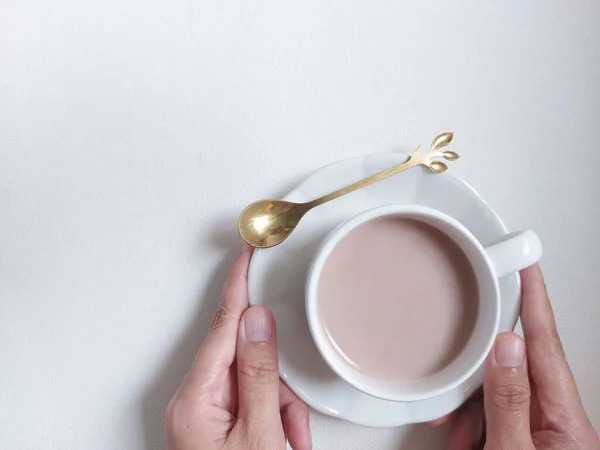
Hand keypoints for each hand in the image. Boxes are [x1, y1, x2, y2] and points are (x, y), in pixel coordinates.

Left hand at [165, 246, 311, 449]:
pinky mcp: (213, 426)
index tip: (247, 254)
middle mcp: (193, 402)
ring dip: (279, 409)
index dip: (238, 285)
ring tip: (289, 438)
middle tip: (291, 413)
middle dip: (277, 384)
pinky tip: (284, 439)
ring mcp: (202, 415)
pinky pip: (249, 403)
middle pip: (243, 360)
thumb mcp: (257, 434)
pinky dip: (272, 418)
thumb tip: (259, 322)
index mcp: (195, 399)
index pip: (222, 326)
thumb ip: (259, 374)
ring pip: (252, 383)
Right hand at [443, 265, 599, 448]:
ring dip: (467, 420)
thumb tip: (505, 348)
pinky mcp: (513, 441)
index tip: (527, 267)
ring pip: (487, 397)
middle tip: (460, 406)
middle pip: (508, 373)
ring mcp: (531, 433)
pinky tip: (466, 445)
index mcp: (566, 422)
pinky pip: (481, 418)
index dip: (536, 302)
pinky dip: (466, 431)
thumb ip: (509, 401)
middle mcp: (552, 423)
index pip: (548, 346)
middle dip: (475, 391)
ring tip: (466, 444)